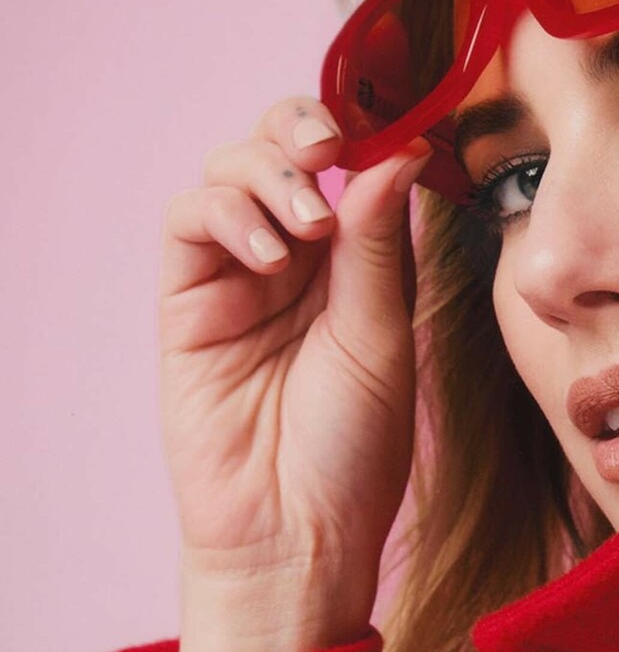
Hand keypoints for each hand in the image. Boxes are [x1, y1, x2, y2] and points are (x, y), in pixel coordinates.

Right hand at [159, 94, 432, 632]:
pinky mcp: (188, 299)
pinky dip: (229, 215)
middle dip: (305, 126)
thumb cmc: (352, 450)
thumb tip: (398, 149)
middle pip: (285, 148)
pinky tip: (270, 254)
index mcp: (360, 263)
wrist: (295, 531)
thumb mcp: (383, 336)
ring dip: (270, 173)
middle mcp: (300, 259)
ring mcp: (239, 274)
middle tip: (328, 146)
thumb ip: (379, 244)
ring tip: (307, 223)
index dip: (364, 130)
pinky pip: (192, 220)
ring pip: (233, 168)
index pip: (353, 164)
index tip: (393, 120)